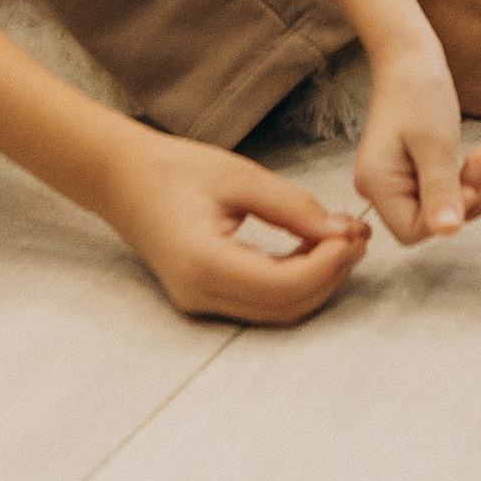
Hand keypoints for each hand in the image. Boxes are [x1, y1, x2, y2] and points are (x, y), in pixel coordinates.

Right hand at [110, 130, 373, 325]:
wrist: (123, 179)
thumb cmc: (174, 169)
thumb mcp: (239, 177)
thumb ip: (292, 207)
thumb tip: (340, 232)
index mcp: (203, 263)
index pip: (283, 285)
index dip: (326, 265)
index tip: (354, 234)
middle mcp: (200, 294)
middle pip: (285, 306)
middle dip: (330, 275)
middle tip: (358, 237)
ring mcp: (200, 302)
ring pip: (277, 311)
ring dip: (316, 281)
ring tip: (343, 240)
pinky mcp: (206, 297)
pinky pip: (262, 302)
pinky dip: (295, 282)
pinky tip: (313, 250)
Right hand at [355, 35, 480, 243]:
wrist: (410, 57)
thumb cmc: (417, 91)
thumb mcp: (434, 141)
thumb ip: (440, 189)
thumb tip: (448, 231)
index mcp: (376, 183)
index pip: (412, 230)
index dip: (446, 217)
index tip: (471, 188)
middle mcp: (381, 187)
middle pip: (428, 220)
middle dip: (467, 202)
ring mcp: (396, 179)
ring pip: (440, 204)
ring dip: (472, 189)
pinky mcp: (412, 170)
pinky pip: (442, 187)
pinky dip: (467, 178)